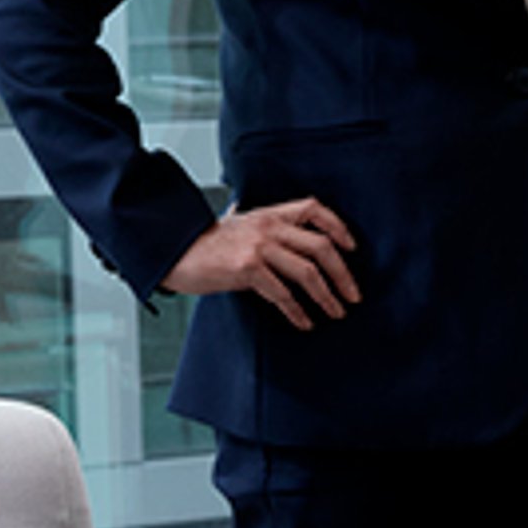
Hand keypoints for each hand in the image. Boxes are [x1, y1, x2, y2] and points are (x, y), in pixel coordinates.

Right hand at [161, 198, 359, 330]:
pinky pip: (282, 294)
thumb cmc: (204, 241)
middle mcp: (269, 227)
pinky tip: (304, 322)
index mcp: (270, 214)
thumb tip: (244, 205)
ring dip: (327, 296)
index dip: (338, 227)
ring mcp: (259, 248)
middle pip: (321, 246)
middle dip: (343, 274)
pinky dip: (298, 311)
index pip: (314, 209)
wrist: (174, 252)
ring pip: (307, 272)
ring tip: (336, 312)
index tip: (351, 248)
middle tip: (353, 295)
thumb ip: (249, 216)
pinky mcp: (247, 270)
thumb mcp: (233, 221)